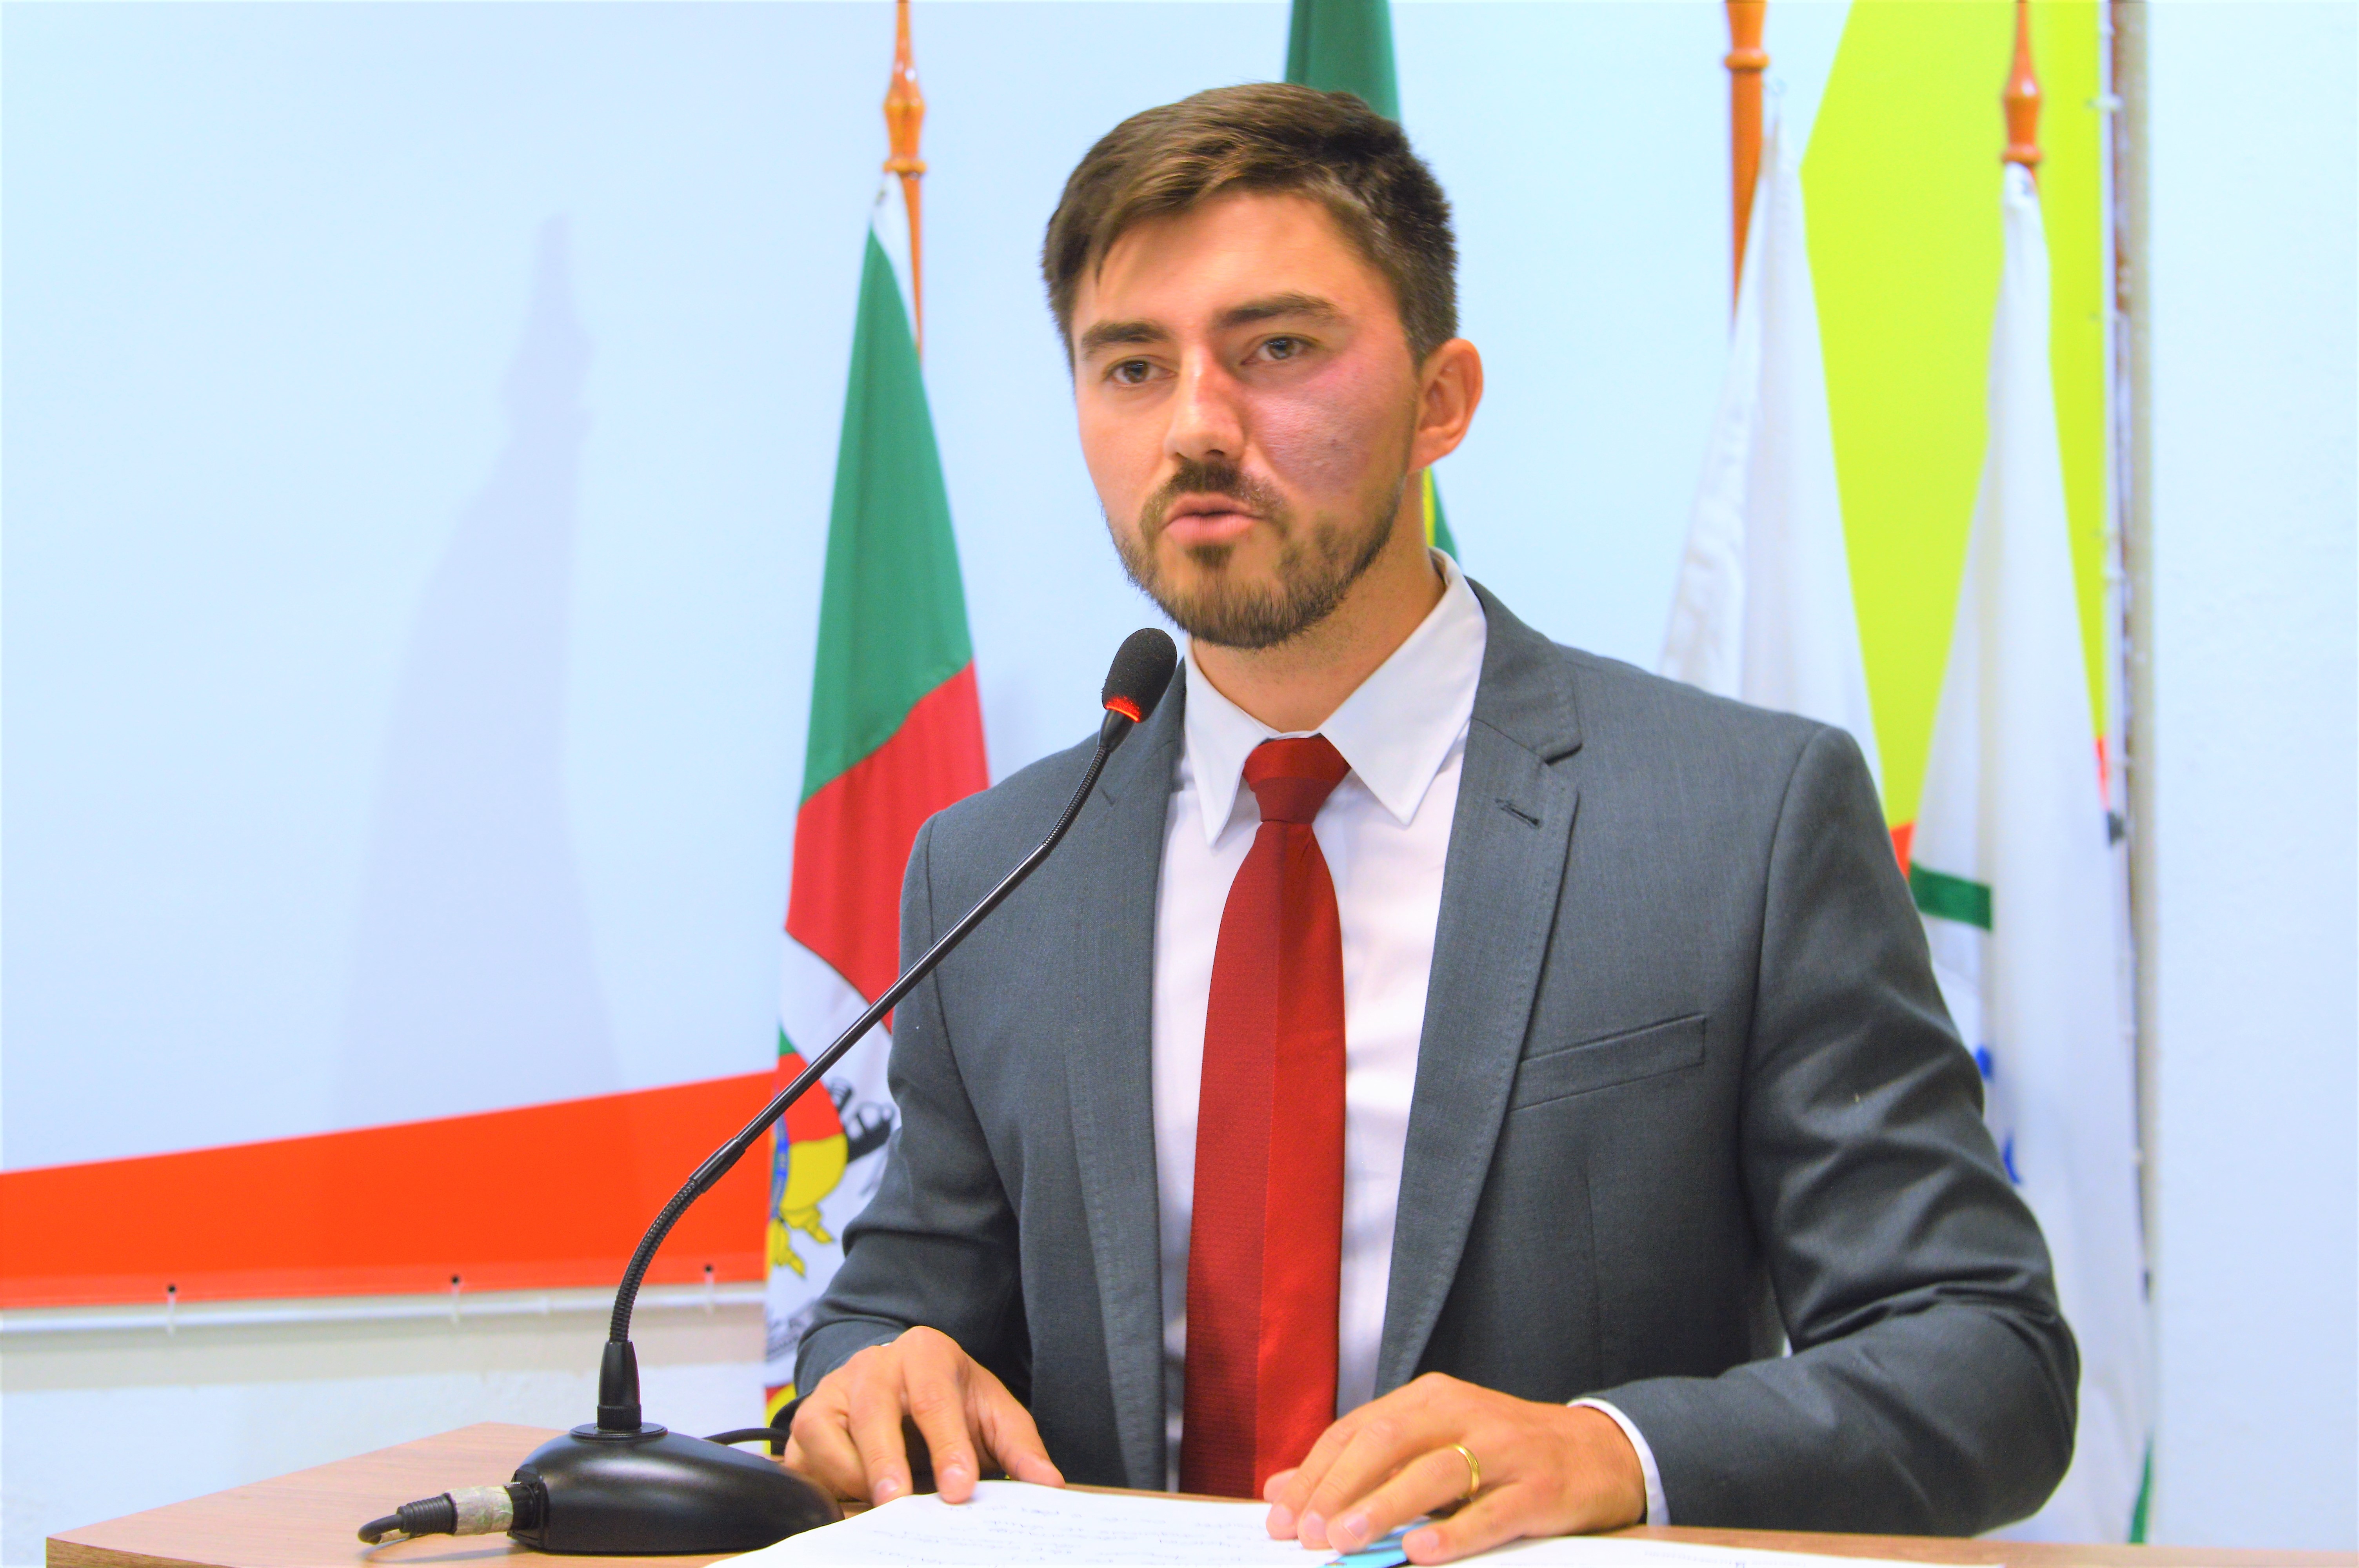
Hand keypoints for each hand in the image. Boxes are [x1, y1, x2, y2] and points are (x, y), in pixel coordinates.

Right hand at [783, 1325, 1064, 1505]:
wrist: (900, 1381)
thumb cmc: (950, 1399)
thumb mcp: (991, 1413)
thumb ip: (1019, 1447)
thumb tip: (1048, 1484)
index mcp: (924, 1353)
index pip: (935, 1400)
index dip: (948, 1446)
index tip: (959, 1488)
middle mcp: (872, 1365)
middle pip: (873, 1414)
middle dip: (887, 1462)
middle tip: (900, 1503)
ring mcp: (831, 1391)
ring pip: (829, 1439)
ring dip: (855, 1480)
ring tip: (884, 1507)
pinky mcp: (804, 1424)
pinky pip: (803, 1462)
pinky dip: (825, 1487)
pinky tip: (852, 1502)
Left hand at [1261, 1373, 1644, 1562]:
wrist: (1598, 1452)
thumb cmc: (1502, 1453)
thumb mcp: (1430, 1445)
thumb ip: (1361, 1464)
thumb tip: (1281, 1489)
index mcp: (1430, 1399)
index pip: (1358, 1430)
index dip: (1315, 1473)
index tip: (1282, 1516)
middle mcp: (1463, 1414)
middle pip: (1387, 1442)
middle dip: (1339, 1488)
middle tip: (1308, 1533)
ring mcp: (1504, 1449)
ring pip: (1434, 1473)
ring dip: (1384, 1508)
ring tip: (1345, 1540)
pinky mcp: (1539, 1489)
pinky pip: (1490, 1512)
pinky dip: (1453, 1534)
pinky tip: (1420, 1552)